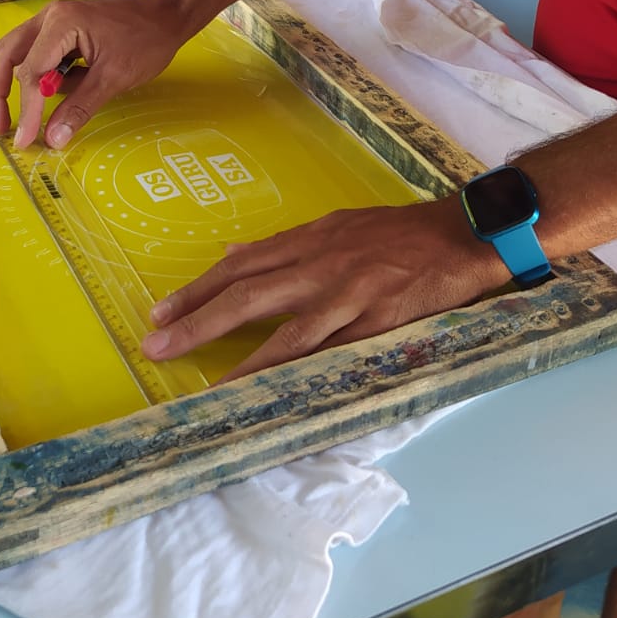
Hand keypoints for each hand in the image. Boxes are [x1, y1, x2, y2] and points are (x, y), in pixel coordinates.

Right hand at [0, 0, 190, 149]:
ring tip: (24, 120)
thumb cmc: (146, 42)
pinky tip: (57, 97)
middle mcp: (49, 18)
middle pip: (5, 56)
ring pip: (17, 55)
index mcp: (60, 24)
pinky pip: (39, 56)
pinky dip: (40, 79)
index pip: (30, 73)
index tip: (25, 140)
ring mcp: (53, 22)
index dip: (27, 110)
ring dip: (16, 87)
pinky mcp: (62, 32)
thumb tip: (52, 139)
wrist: (169, 16)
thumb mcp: (113, 79)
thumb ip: (79, 108)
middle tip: (1, 128)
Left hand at [141, 196, 509, 379]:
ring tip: (203, 384)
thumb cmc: (399, 235)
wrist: (461, 236)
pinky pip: (326, 352)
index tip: (161, 313)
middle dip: (196, 320)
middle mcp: (319, 264)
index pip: (240, 265)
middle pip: (245, 293)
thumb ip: (288, 247)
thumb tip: (235, 254)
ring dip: (236, 357)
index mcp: (309, 240)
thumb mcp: (337, 227)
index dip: (198, 289)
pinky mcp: (373, 321)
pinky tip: (270, 390)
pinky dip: (294, 373)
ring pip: (280, 327)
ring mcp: (345, 294)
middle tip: (155, 345)